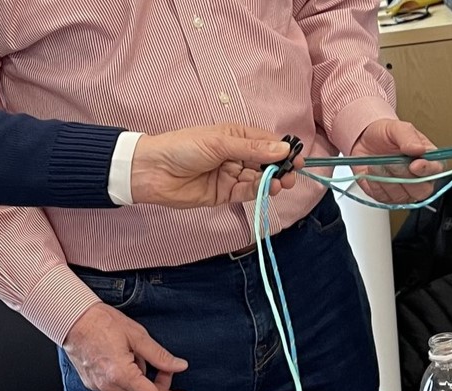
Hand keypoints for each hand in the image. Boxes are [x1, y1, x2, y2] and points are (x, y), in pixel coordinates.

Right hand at [63, 303, 193, 390]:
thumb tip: (180, 367)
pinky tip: (131, 363)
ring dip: (146, 387)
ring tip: (145, 361)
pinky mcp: (93, 384)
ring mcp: (99, 387)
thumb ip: (160, 355)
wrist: (70, 318)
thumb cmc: (101, 321)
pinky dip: (133, 384)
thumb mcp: (137, 335)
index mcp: (121, 375)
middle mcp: (109, 386)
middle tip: (166, 371)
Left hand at [130, 124, 302, 207]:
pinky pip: (245, 192)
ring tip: (281, 183)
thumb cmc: (182, 148)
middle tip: (291, 175)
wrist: (154, 171)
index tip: (297, 157)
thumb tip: (281, 149)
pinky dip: (257, 191)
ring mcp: (230, 175)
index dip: (282, 149)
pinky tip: (267, 189)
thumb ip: (251, 148)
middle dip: (280, 168)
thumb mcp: (219, 142)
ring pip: (257, 179)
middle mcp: (235, 155)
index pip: (266, 142)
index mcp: (235, 136)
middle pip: (265, 163)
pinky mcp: (223, 194)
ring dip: (271, 181)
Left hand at [349, 118, 441, 203]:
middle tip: (389, 162)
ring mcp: (404, 192)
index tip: (414, 165)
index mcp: (428, 159)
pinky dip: (375, 184)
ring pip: (400, 195)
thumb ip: (408, 136)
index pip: (436, 170)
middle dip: (403, 175)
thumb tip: (419, 148)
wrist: (363, 143)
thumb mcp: (396, 128)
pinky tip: (372, 172)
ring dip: (386, 178)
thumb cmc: (384, 136)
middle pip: (421, 190)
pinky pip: (383, 197)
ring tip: (377, 163)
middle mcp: (419, 179)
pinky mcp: (387, 198)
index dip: (427, 170)